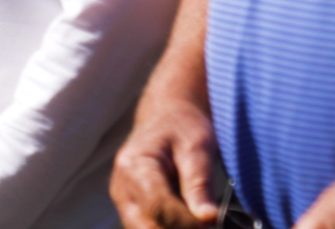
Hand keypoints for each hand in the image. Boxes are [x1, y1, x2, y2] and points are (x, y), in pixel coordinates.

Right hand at [110, 94, 219, 228]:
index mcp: (134, 165)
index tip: (212, 221)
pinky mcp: (130, 209)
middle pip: (148, 226)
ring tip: (198, 218)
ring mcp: (123, 200)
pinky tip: (187, 220)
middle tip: (207, 222)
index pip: (158, 208)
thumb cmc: (182, 127)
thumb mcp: (197, 149)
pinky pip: (146, 228)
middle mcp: (122, 187)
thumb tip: (209, 219)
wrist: (167, 117)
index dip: (187, 222)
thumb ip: (199, 185)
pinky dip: (168, 227)